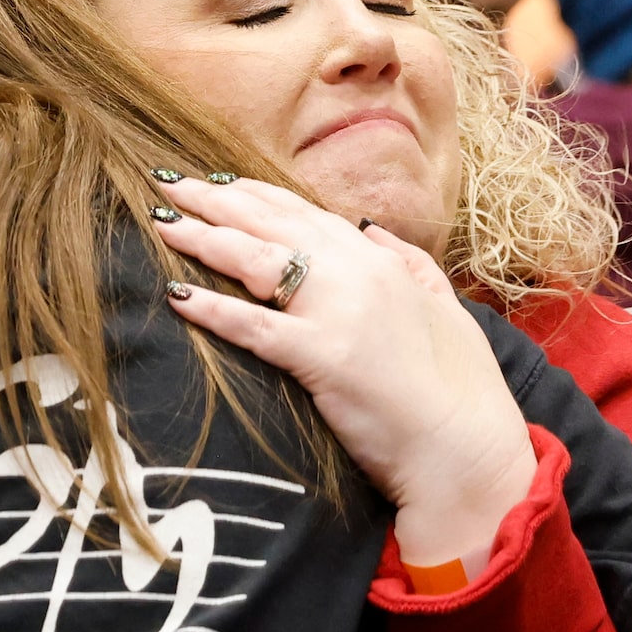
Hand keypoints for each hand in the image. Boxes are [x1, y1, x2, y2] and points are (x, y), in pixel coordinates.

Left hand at [150, 174, 535, 574]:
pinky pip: (253, 326)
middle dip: (213, 199)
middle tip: (165, 181)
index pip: (304, 213)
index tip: (214, 180)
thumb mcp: (444, 311)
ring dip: (204, 237)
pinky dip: (213, 308)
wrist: (469, 451)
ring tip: (162, 223)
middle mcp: (357, 272)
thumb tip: (373, 231)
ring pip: (256, 260)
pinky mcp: (321, 357)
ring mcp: (338, 312)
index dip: (255, 193)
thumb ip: (412, 265)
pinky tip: (177, 296)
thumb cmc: (460, 390)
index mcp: (380, 262)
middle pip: (270, 223)